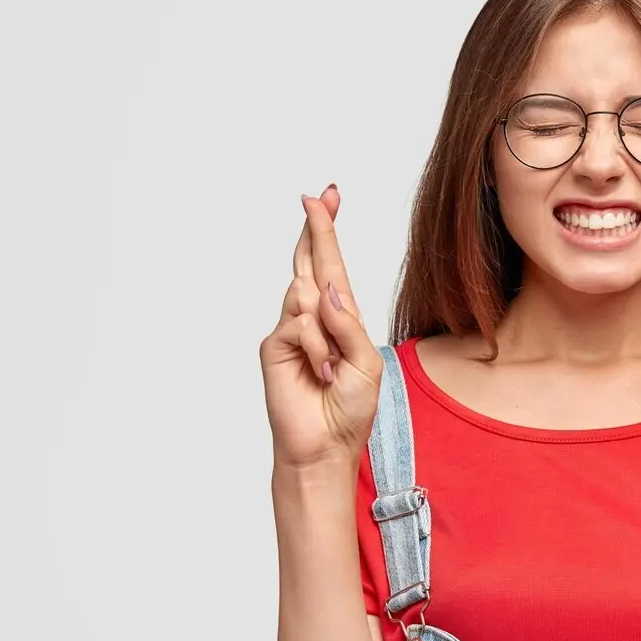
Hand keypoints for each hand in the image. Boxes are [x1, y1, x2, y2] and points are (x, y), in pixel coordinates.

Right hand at [260, 185, 384, 472]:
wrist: (325, 446)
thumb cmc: (350, 409)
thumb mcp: (366, 364)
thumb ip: (348, 324)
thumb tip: (325, 288)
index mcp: (340, 317)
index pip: (332, 266)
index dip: (327, 231)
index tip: (328, 196)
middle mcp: (314, 317)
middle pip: (310, 262)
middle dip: (316, 228)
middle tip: (318, 195)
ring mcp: (291, 329)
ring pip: (307, 294)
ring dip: (328, 330)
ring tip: (333, 367)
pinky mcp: (274, 346)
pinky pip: (298, 324)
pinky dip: (316, 348)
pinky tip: (321, 372)